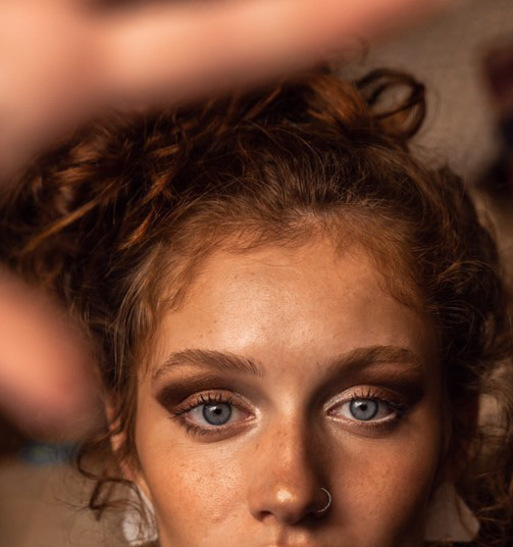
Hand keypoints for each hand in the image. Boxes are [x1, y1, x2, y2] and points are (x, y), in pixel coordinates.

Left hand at [0, 0, 455, 435]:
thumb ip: (9, 335)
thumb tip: (74, 408)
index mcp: (67, 73)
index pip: (241, 41)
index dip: (347, 10)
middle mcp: (58, 17)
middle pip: (203, 6)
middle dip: (301, 2)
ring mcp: (41, 9)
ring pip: (151, 8)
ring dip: (206, 24)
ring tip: (308, 27)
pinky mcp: (33, 24)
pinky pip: (111, 21)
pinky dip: (153, 34)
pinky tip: (134, 56)